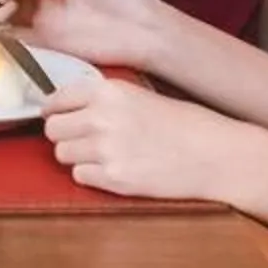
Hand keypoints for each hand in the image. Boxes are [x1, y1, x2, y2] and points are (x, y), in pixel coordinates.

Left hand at [42, 76, 267, 206]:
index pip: (56, 99)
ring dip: (77, 157)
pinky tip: (115, 170)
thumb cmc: (183, 124)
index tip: (59, 116)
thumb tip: (64, 107)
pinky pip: (79, 177)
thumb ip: (102, 99)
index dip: (56, 110)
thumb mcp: (139, 96)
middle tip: (85, 140)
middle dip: (65, 136)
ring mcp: (106, 148)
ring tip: (105, 155)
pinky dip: (92, 176)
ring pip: (61, 154)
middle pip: (52, 129)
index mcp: (107, 90)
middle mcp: (101, 116)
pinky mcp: (114, 178)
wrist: (214, 154)